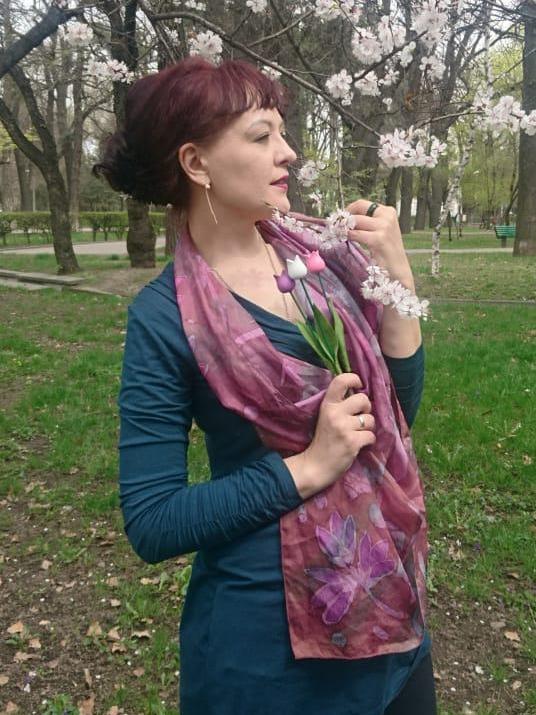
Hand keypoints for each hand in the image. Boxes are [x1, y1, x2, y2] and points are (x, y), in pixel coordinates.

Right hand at [300, 372, 375, 492]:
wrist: (315, 466)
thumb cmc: (323, 441)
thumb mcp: (325, 417)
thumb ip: (339, 405)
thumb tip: (360, 395)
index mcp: (327, 405)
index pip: (341, 380)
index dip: (354, 379)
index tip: (358, 386)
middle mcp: (335, 413)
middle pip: (363, 399)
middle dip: (366, 409)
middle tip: (359, 418)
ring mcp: (344, 427)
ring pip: (370, 419)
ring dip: (367, 428)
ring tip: (357, 434)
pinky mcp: (352, 442)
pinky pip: (371, 436)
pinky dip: (368, 441)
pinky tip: (358, 445)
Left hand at [344, 199, 413, 285]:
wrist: (398, 269)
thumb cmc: (387, 252)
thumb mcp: (379, 231)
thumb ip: (366, 223)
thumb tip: (345, 219)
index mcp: (388, 212)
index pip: (362, 204)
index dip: (349, 210)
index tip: (341, 219)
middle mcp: (387, 216)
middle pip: (357, 212)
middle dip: (344, 220)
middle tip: (336, 228)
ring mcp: (384, 227)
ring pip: (355, 221)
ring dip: (344, 228)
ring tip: (339, 234)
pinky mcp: (379, 239)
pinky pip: (356, 234)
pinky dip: (348, 236)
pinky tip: (345, 240)